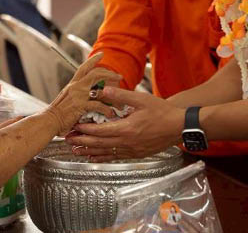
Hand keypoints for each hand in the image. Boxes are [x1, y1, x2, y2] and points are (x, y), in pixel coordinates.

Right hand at [44, 53, 120, 136]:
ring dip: (112, 94)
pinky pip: (98, 105)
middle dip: (109, 74)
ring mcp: (78, 95)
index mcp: (72, 85)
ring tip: (119, 101)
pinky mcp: (81, 106)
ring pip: (100, 88)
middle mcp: (76, 87)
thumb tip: (88, 95)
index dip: (93, 60)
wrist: (48, 121)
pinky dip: (106, 109)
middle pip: (96, 73)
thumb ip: (77, 95)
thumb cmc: (57, 114)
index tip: (101, 54)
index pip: (84, 67)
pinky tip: (110, 113)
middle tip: (118, 76)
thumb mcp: (67, 99)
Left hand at [65, 86, 184, 161]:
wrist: (179, 127)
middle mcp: (127, 142)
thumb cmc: (162, 112)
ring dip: (89, 151)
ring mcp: (131, 150)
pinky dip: (102, 157)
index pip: (100, 131)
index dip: (85, 129)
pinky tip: (95, 157)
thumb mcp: (141, 99)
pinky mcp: (136, 154)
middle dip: (82, 142)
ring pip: (105, 152)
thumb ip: (120, 95)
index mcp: (126, 128)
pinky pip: (115, 157)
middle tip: (68, 140)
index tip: (74, 126)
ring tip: (76, 150)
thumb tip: (102, 89)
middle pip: (99, 144)